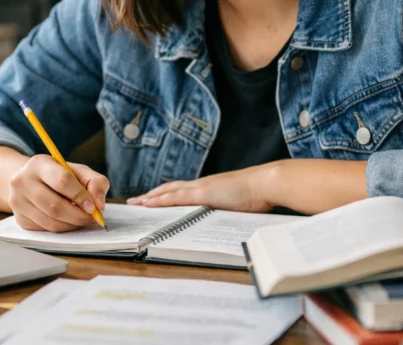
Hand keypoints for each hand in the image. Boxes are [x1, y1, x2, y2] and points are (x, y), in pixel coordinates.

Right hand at [8, 154, 109, 232]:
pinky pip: (46, 230)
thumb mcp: (78, 171)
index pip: (62, 181)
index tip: (93, 206)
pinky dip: (62, 229)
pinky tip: (68, 221)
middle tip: (92, 218)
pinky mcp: (20, 219)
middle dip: (78, 216)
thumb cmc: (59, 175)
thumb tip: (99, 204)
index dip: (80, 196)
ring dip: (72, 225)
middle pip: (55, 206)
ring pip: (51, 222)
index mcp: (39, 164)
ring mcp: (18, 201)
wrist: (30, 181)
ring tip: (82, 219)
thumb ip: (95, 182)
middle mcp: (22, 181)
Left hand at [126, 165, 274, 212]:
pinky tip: (149, 203)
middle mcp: (202, 185)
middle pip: (170, 189)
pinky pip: (175, 198)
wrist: (266, 183)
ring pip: (169, 192)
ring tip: (136, 203)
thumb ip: (229, 209)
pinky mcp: (202, 194)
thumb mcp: (239, 204)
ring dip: (151, 197)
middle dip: (153, 195)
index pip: (183, 190)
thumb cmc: (258, 194)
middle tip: (136, 201)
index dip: (167, 194)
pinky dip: (160, 200)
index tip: (155, 198)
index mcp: (210, 187)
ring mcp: (201, 188)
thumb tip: (226, 218)